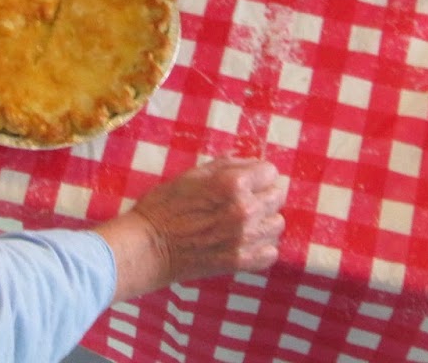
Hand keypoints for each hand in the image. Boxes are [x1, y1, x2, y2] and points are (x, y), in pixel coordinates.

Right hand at [97, 158, 286, 299]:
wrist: (149, 247)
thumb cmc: (165, 205)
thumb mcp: (193, 175)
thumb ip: (228, 166)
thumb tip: (253, 163)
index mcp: (233, 184)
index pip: (270, 172)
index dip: (258, 173)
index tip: (247, 179)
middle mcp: (245, 211)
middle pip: (277, 196)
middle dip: (263, 193)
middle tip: (244, 198)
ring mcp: (245, 240)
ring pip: (277, 224)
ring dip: (264, 220)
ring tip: (245, 221)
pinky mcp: (242, 263)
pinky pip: (271, 253)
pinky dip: (262, 246)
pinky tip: (245, 241)